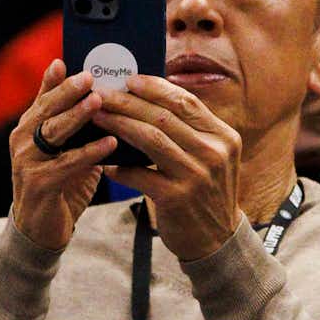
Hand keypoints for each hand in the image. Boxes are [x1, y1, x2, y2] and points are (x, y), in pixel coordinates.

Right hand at [8, 64, 117, 251]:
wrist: (41, 229)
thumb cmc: (59, 183)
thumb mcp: (65, 149)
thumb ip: (76, 126)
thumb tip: (104, 96)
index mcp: (29, 129)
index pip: (41, 98)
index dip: (52, 81)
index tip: (64, 61)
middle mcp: (22, 142)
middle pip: (45, 110)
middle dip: (67, 92)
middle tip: (89, 77)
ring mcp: (27, 163)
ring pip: (53, 133)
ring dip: (76, 116)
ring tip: (98, 101)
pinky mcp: (39, 184)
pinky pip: (67, 164)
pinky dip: (90, 152)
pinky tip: (110, 144)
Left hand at [90, 75, 243, 262]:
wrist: (218, 241)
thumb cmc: (205, 194)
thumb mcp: (212, 158)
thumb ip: (191, 133)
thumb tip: (153, 101)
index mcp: (223, 136)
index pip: (186, 102)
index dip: (156, 87)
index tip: (130, 79)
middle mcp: (213, 152)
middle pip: (164, 116)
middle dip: (129, 102)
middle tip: (102, 94)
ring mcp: (196, 175)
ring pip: (150, 139)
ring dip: (119, 125)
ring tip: (97, 117)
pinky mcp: (177, 198)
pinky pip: (140, 175)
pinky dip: (120, 168)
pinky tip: (105, 163)